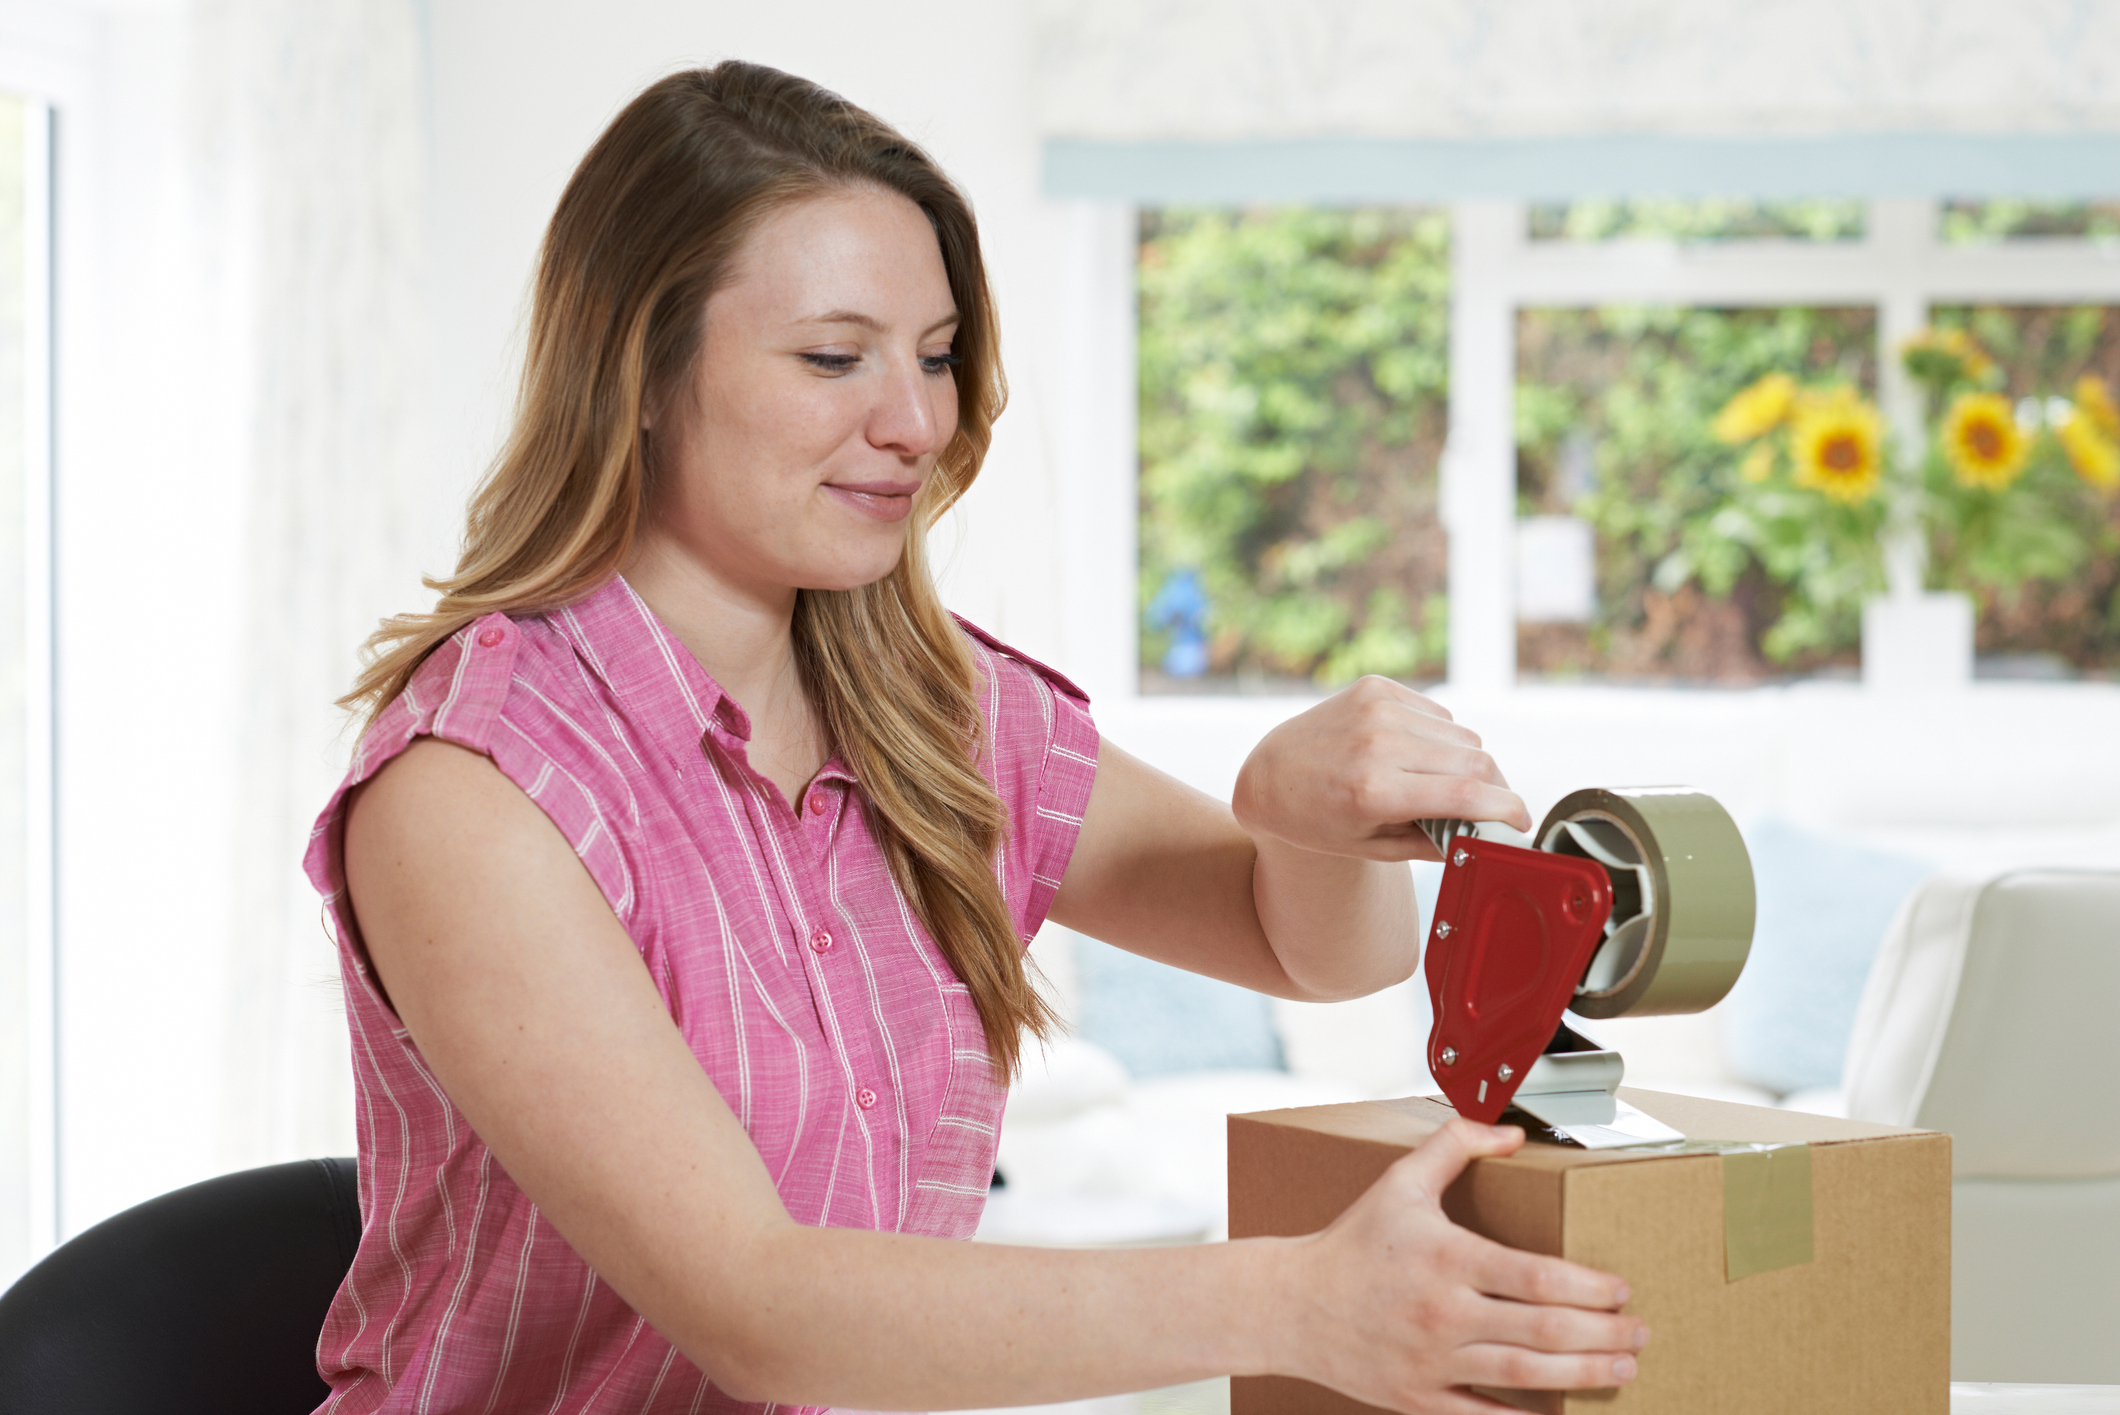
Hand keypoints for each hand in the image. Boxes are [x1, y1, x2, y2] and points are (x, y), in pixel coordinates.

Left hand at [1232, 677, 1529, 862]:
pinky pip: (1437, 715)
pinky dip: (1437, 738)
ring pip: (1462, 736)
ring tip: (1434, 783)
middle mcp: (1377, 743)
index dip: (1509, 809)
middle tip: (1489, 808)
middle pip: (1477, 760)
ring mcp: (1376, 709)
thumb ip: (1437, 843)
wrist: (1268, 776)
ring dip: (1465, 762)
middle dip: (1495, 788)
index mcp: (1375, 790)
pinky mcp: (1375, 687)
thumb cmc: (1320, 822)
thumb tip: (1492, 839)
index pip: (1469, 794)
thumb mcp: (1374, 848)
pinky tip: (1410, 755)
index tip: (1521, 822)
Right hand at [1276, 1120, 1646, 1412]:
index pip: (1535, 1277)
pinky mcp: (1421, 1398)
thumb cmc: (1353, 1243)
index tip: (1620, 1287)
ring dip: (1584, 1374)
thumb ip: (1456, 1145)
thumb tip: (1510, 1131)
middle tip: (1640, 1331)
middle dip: (1603, 1334)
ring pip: (1526, 1375)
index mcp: (1445, 1257)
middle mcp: (1443, 1312)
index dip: (1589, 1287)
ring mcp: (1432, 1360)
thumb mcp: (1400, 1182)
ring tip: (1622, 1368)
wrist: (1291, 1306)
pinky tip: (1564, 1414)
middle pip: (1543, 1330)